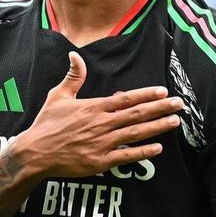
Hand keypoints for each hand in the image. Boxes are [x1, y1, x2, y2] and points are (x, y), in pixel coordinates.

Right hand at [15, 51, 182, 177]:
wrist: (35, 152)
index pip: (126, 99)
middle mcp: (102, 124)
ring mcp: (102, 143)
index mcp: (94, 108)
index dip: (146, 94)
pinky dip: (143, 153)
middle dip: (160, 108)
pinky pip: (126, 156)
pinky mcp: (100, 161)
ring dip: (157, 127)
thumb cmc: (47, 123)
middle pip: (137, 114)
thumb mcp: (58, 96)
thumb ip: (73, 76)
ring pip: (136, 133)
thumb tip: (75, 54)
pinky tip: (158, 148)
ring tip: (174, 121)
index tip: (163, 90)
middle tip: (179, 104)